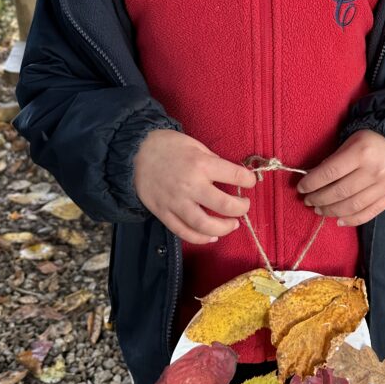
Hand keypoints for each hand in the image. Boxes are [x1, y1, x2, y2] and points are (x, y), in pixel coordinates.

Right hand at [133, 130, 256, 243]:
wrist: (134, 152)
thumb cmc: (167, 146)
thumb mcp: (195, 145)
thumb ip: (212, 162)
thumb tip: (229, 177)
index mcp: (201, 164)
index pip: (235, 176)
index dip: (249, 180)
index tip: (250, 182)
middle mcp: (191, 185)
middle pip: (225, 205)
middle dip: (241, 208)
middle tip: (243, 206)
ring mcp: (176, 202)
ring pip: (205, 225)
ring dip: (223, 228)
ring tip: (232, 225)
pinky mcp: (163, 213)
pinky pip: (183, 232)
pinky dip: (200, 238)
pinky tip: (211, 236)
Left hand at [296, 130, 384, 225]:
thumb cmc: (368, 142)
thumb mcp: (349, 142)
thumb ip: (333, 161)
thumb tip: (312, 182)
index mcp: (361, 152)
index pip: (330, 172)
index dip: (312, 182)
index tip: (300, 188)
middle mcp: (375, 170)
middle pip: (340, 192)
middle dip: (319, 199)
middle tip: (308, 201)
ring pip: (353, 206)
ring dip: (331, 211)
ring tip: (319, 210)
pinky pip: (369, 213)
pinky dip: (351, 220)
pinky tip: (338, 221)